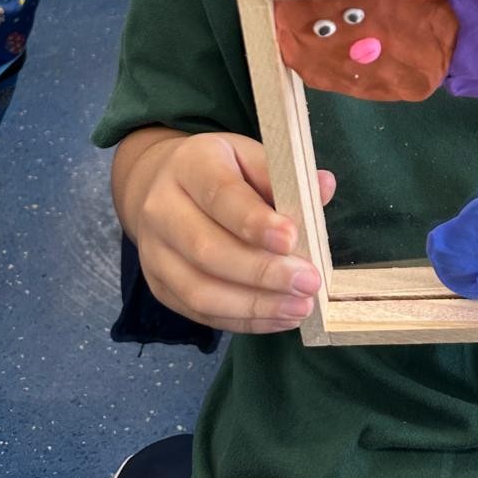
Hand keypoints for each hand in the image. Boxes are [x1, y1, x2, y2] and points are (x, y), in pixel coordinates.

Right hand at [134, 131, 335, 332]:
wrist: (158, 184)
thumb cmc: (218, 169)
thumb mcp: (247, 155)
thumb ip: (283, 175)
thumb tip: (325, 186)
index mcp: (189, 166)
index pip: (219, 196)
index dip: (255, 221)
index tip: (291, 239)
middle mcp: (161, 210)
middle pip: (207, 250)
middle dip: (262, 272)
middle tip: (308, 282)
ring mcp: (153, 253)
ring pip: (200, 290)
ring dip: (255, 305)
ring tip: (299, 307)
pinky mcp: (158, 287)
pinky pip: (200, 313)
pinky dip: (244, 321)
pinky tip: (279, 317)